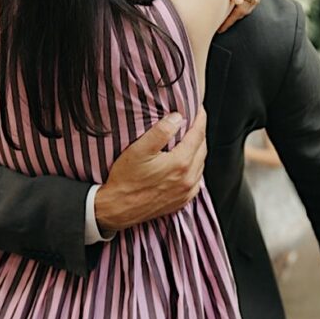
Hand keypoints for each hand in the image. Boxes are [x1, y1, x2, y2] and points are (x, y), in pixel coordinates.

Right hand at [94, 109, 207, 231]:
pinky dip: (195, 167)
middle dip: (200, 132)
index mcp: (180, 163)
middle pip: (202, 148)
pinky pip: (196, 180)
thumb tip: (177, 117)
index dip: (200, 119)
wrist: (117, 209)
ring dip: (198, 150)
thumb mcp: (138, 150)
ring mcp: (186, 192)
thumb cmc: (125, 180)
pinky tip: (187, 163)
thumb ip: (160, 132)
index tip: (199, 109)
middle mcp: (188, 179)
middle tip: (194, 121)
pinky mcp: (182, 201)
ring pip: (201, 164)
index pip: (198, 135)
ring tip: (190, 139)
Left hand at [217, 0, 269, 32]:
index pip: (243, 9)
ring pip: (251, 2)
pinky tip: (233, 4)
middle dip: (235, 17)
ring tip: (224, 18)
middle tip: (219, 26)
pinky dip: (244, 1)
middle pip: (248, 7)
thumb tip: (238, 3)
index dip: (231, 20)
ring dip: (239, 10)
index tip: (219, 28)